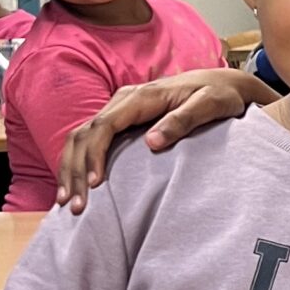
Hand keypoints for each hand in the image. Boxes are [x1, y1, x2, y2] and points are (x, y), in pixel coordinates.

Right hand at [57, 69, 270, 211]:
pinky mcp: (121, 120)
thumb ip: (183, 121)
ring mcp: (119, 109)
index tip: (94, 185)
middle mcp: (123, 100)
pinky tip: (75, 187)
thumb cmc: (219, 95)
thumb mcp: (210, 105)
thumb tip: (152, 142)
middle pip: (84, 134)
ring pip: (81, 137)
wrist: (223, 84)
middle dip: (75, 170)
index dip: (94, 156)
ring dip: (70, 169)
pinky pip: (90, 140)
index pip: (104, 126)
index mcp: (141, 97)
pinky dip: (78, 163)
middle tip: (76, 206)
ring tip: (66, 202)